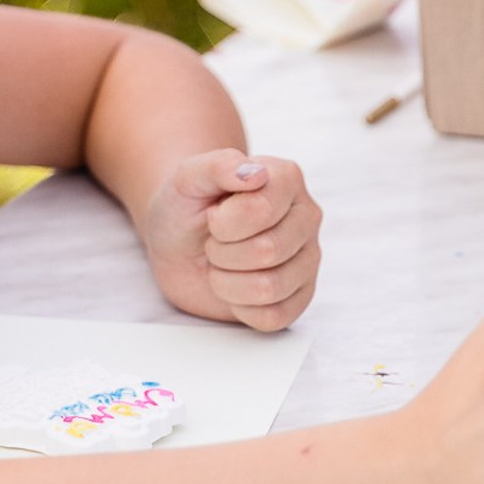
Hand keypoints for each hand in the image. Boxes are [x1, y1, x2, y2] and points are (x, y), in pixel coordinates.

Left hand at [142, 149, 321, 331]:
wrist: (176, 241)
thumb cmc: (185, 205)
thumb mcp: (187, 177)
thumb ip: (217, 166)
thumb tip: (256, 173)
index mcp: (286, 179)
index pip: (261, 211)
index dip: (223, 223)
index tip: (213, 216)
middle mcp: (306, 217)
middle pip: (268, 251)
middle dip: (222, 252)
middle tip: (214, 242)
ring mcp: (308, 259)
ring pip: (271, 288)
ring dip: (227, 281)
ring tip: (222, 263)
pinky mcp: (299, 297)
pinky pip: (274, 317)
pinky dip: (239, 307)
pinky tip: (233, 286)